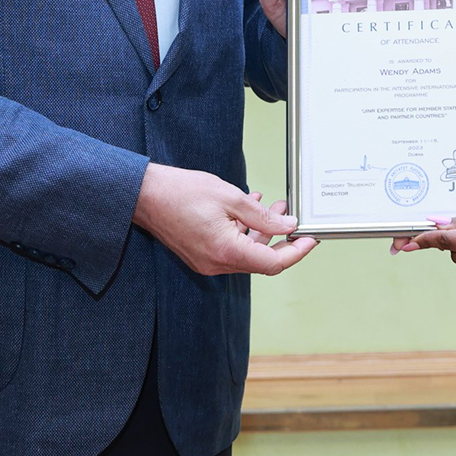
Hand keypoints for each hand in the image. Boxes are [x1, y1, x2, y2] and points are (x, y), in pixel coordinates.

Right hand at [133, 163, 316, 275]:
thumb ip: (262, 216)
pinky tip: (249, 209)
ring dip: (263, 232)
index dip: (296, 252)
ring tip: (273, 205)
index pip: (273, 262)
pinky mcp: (200, 255)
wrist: (145, 195)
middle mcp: (217, 263)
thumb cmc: (181, 192)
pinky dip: (244, 233)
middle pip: (261, 260)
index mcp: (227, 251)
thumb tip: (287, 226)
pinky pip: (231, 248)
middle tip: (292, 216)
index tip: (310, 239)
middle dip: (281, 238)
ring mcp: (207, 262)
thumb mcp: (231, 198)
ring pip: (247, 253)